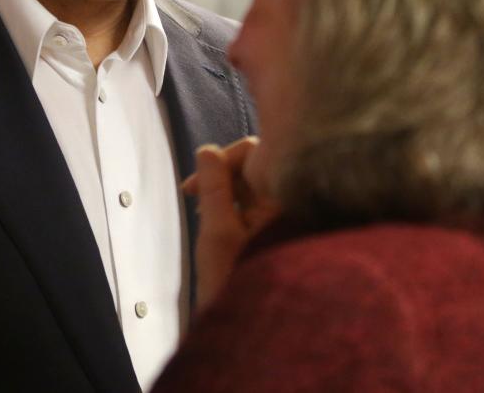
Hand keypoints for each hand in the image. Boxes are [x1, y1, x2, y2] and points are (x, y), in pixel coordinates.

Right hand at [183, 137, 279, 310]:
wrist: (249, 332)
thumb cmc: (236, 284)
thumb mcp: (217, 231)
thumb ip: (213, 186)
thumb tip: (207, 150)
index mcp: (287, 200)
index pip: (257, 154)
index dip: (224, 159)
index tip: (194, 180)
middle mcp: (291, 205)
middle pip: (256, 168)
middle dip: (220, 175)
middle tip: (192, 193)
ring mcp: (285, 219)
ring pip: (252, 186)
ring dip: (223, 191)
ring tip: (201, 212)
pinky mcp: (276, 232)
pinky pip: (254, 204)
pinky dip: (232, 206)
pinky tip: (214, 223)